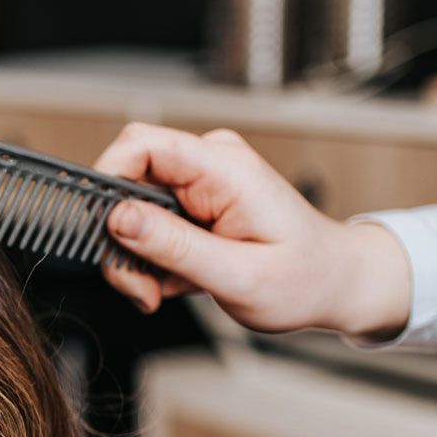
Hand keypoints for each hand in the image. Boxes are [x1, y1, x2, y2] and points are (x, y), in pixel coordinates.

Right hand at [94, 122, 411, 337]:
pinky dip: (150, 260)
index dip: (106, 180)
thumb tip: (119, 218)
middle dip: (121, 241)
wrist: (335, 282)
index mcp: (225, 170)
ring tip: (160, 292)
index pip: (141, 144)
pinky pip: (148, 223)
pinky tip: (175, 281)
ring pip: (131, 209)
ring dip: (135, 258)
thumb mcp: (237, 276)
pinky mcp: (195, 201)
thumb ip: (174, 246)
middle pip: (127, 183)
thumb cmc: (303, 279)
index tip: (101, 232)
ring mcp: (202, 182)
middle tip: (140, 288)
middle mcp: (210, 165)